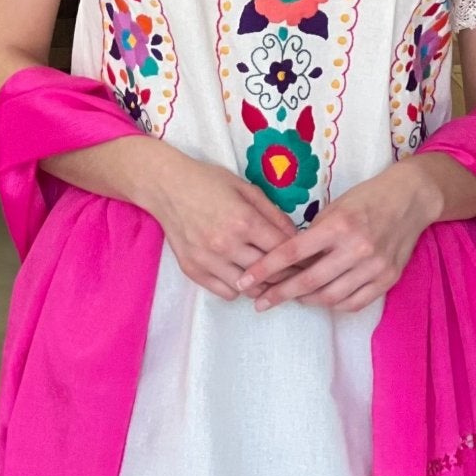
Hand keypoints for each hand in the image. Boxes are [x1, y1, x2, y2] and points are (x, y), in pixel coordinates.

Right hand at [145, 151, 298, 302]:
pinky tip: (241, 275)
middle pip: (270, 273)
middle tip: (295, 273)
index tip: (309, 260)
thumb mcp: (246, 189)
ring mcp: (208, 260)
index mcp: (245, 221)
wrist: (166, 187)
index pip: (284, 250)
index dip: (301, 257)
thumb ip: (273, 213)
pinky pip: (226, 293)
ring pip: (249, 288)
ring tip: (268, 277)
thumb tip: (295, 237)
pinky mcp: (193, 270)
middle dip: (287, 274)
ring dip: (262, 284)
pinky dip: (238, 287)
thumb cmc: (208, 182)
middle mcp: (227, 245)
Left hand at [240, 159, 445, 312]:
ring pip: (331, 297)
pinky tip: (323, 299)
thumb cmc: (368, 198)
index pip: (293, 252)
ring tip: (293, 297)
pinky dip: (334, 304)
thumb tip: (288, 261)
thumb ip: (313, 234)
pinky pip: (354, 302)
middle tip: (261, 302)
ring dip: (306, 300)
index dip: (266, 269)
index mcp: (338, 225)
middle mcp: (357, 247)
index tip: (246, 281)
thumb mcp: (335, 207)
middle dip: (280, 294)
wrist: (411, 198)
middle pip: (309, 281)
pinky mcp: (388, 278)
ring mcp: (374, 266)